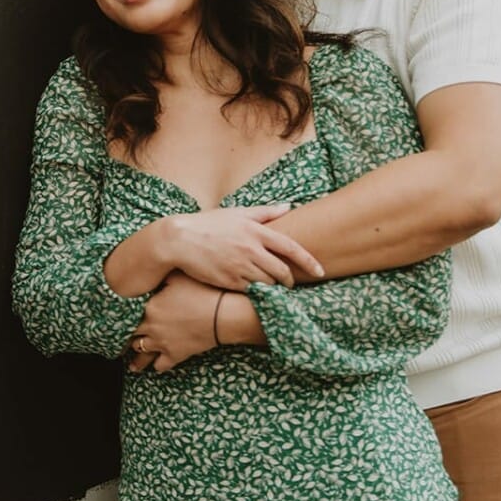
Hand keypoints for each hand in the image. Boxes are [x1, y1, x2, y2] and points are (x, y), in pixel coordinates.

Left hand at [127, 273, 223, 372]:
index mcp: (150, 307)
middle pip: (131, 334)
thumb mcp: (179, 276)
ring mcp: (163, 343)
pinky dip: (155, 365)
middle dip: (126, 336)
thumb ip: (160, 276)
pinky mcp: (176, 355)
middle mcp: (152, 327)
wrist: (223, 315)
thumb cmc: (204, 292)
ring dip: (136, 354)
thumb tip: (150, 273)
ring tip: (131, 361)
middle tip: (120, 339)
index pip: (128, 314)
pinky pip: (160, 365)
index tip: (118, 318)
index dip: (123, 316)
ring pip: (141, 351)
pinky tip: (153, 365)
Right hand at [163, 205, 322, 290]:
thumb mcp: (237, 213)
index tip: (321, 271)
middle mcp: (252, 250)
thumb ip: (265, 212)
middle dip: (290, 281)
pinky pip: (252, 292)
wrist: (180, 240)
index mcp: (256, 232)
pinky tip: (256, 292)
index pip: (291, 249)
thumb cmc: (208, 224)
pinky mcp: (230, 282)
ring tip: (273, 288)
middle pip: (282, 272)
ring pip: (269, 284)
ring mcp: (241, 267)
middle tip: (289, 283)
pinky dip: (258, 294)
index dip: (309, 261)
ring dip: (274, 288)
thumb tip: (288, 206)